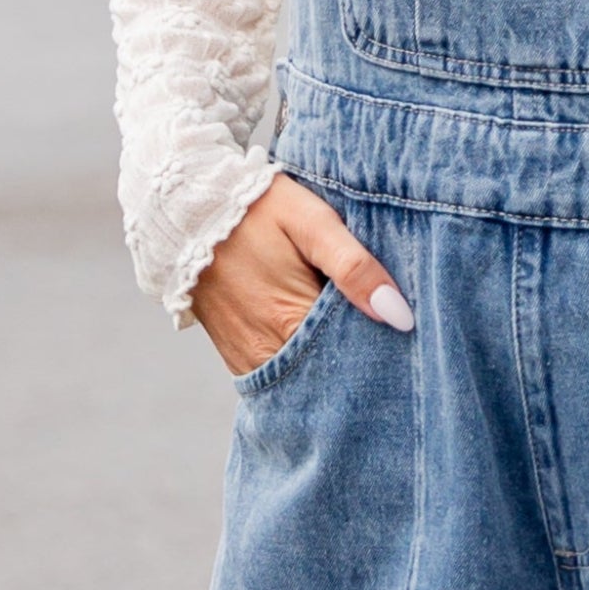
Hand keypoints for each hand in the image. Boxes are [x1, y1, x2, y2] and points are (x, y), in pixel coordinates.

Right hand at [189, 175, 411, 376]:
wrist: (184, 209)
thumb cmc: (255, 209)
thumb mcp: (311, 222)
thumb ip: (354, 266)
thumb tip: (400, 315)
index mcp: (292, 321)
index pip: (356, 357)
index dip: (383, 349)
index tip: (404, 336)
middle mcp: (269, 352)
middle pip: (332, 374)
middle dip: (361, 362)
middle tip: (389, 343)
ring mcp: (249, 359)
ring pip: (306, 381)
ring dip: (331, 367)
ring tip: (356, 341)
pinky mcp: (236, 357)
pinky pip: (280, 377)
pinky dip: (304, 369)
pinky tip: (322, 347)